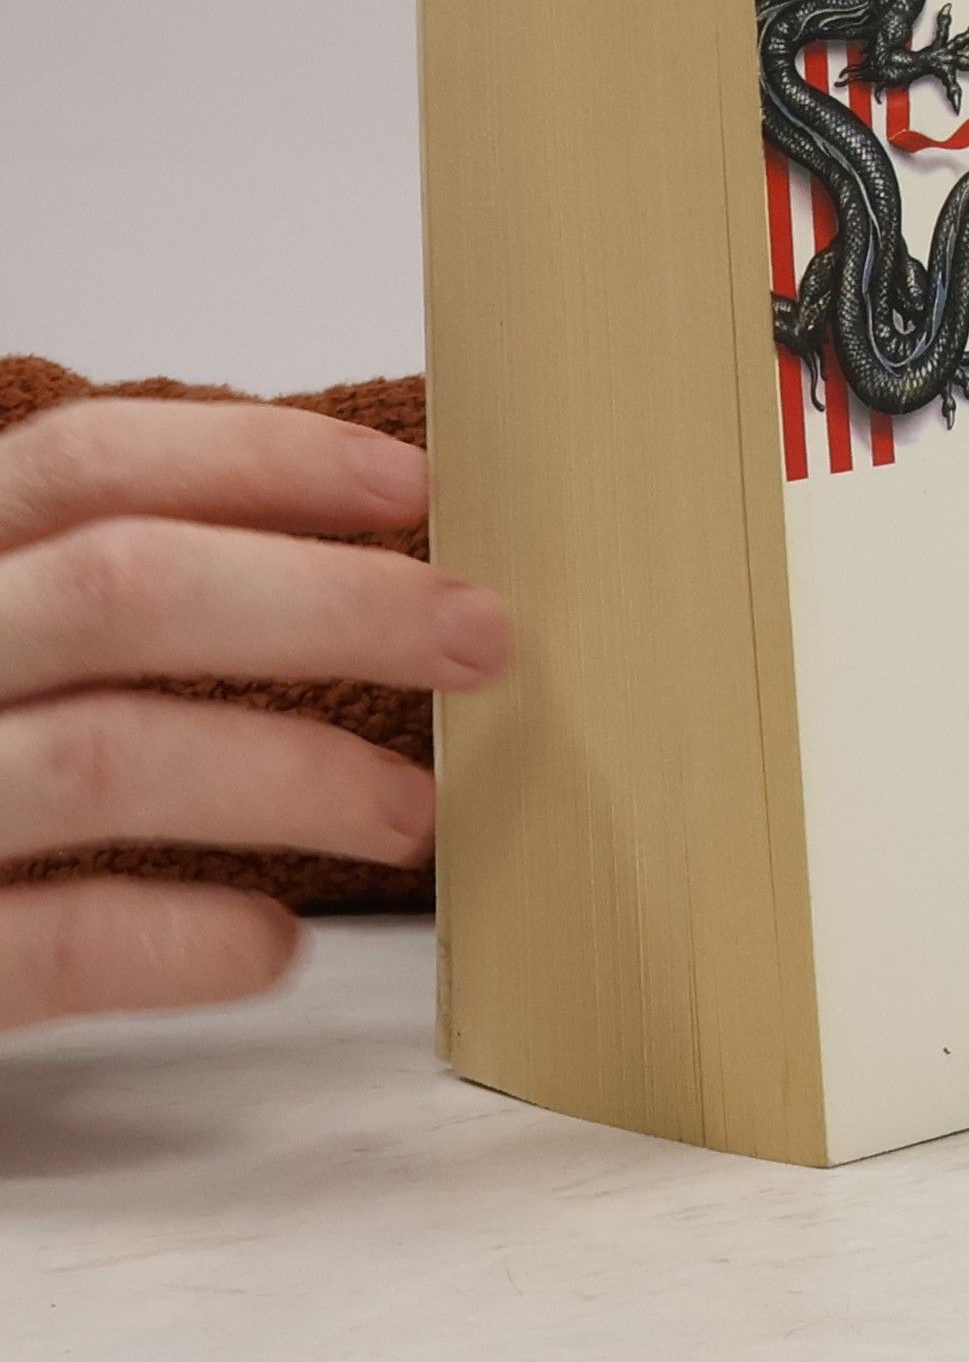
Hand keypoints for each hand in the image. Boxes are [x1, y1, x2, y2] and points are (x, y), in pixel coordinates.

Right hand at [0, 399, 511, 1031]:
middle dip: (332, 603)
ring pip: (109, 757)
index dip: (260, 461)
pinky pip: (48, 944)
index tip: (414, 488)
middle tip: (482, 640)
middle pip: (126, 587)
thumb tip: (356, 554)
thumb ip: (88, 594)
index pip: (84, 465)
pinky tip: (273, 945)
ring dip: (295, 774)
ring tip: (415, 813)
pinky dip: (179, 942)